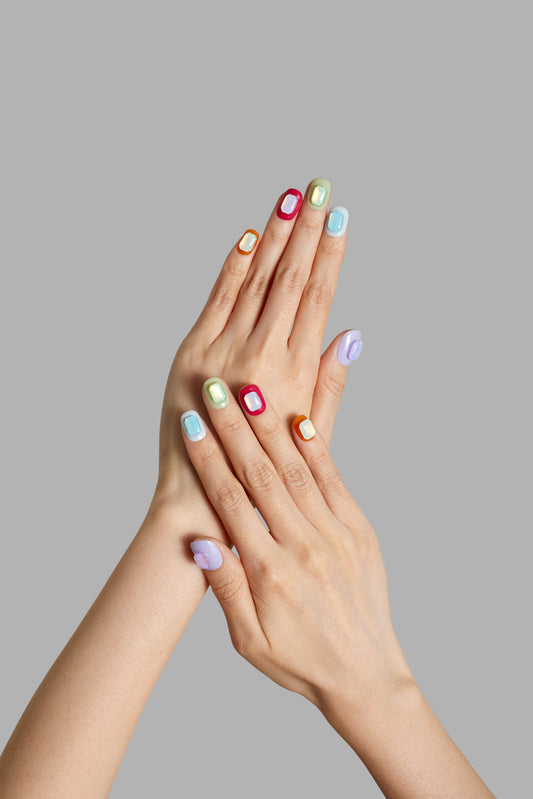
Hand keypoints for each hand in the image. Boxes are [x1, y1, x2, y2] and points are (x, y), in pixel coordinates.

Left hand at [153, 180, 361, 541]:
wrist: (200, 496)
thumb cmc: (262, 472)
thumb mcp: (310, 434)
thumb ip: (330, 382)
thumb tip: (351, 334)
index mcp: (294, 373)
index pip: (317, 297)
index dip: (330, 254)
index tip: (341, 218)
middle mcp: (260, 354)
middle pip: (289, 278)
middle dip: (306, 229)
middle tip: (320, 189)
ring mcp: (222, 349)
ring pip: (255, 279)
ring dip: (274, 235)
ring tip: (290, 199)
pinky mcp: (191, 351)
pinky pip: (216, 297)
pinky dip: (232, 265)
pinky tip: (247, 236)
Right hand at [180, 378, 411, 711]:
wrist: (366, 675)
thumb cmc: (300, 660)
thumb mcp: (249, 639)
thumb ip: (226, 586)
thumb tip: (199, 539)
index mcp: (270, 571)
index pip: (230, 501)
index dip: (207, 459)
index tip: (190, 425)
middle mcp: (302, 545)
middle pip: (260, 474)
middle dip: (233, 428)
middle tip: (214, 390)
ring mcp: (335, 534)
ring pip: (296, 470)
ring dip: (270, 428)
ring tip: (249, 391)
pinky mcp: (358, 530)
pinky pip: (334, 481)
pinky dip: (315, 449)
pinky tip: (299, 420)